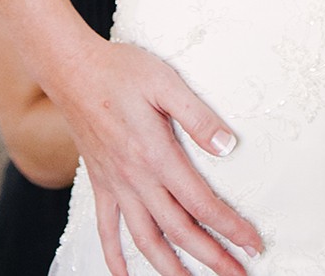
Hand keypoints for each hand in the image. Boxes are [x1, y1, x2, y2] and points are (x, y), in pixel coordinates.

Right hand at [61, 38, 261, 275]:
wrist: (71, 69)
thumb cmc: (121, 70)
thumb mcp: (166, 82)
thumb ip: (198, 117)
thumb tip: (229, 147)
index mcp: (156, 155)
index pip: (201, 203)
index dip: (230, 227)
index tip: (253, 243)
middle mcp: (136, 178)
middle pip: (179, 231)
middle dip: (212, 258)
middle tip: (239, 274)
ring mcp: (115, 185)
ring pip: (145, 240)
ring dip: (171, 268)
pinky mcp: (99, 183)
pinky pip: (106, 230)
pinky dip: (116, 258)